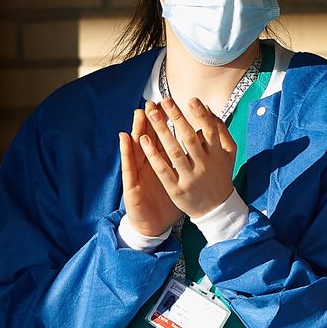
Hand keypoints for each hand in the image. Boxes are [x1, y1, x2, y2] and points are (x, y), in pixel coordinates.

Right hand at [119, 109, 178, 236]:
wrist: (153, 225)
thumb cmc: (167, 202)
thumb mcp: (178, 181)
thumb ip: (187, 163)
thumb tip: (202, 144)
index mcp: (162, 163)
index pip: (163, 138)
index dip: (166, 122)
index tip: (169, 104)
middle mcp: (149, 164)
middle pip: (149, 138)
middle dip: (152, 120)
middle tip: (153, 101)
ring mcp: (138, 173)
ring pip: (137, 146)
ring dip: (137, 128)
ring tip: (138, 112)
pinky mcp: (130, 184)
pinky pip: (128, 165)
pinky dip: (126, 151)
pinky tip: (124, 137)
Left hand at [136, 97, 235, 217]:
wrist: (216, 208)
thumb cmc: (221, 174)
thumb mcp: (229, 152)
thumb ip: (220, 129)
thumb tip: (207, 107)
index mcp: (217, 154)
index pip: (209, 130)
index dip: (200, 115)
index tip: (191, 100)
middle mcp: (204, 165)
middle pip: (189, 138)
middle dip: (177, 117)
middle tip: (165, 100)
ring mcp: (190, 178)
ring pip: (174, 152)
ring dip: (162, 131)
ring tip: (152, 114)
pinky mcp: (176, 189)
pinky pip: (163, 169)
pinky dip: (153, 154)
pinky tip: (143, 139)